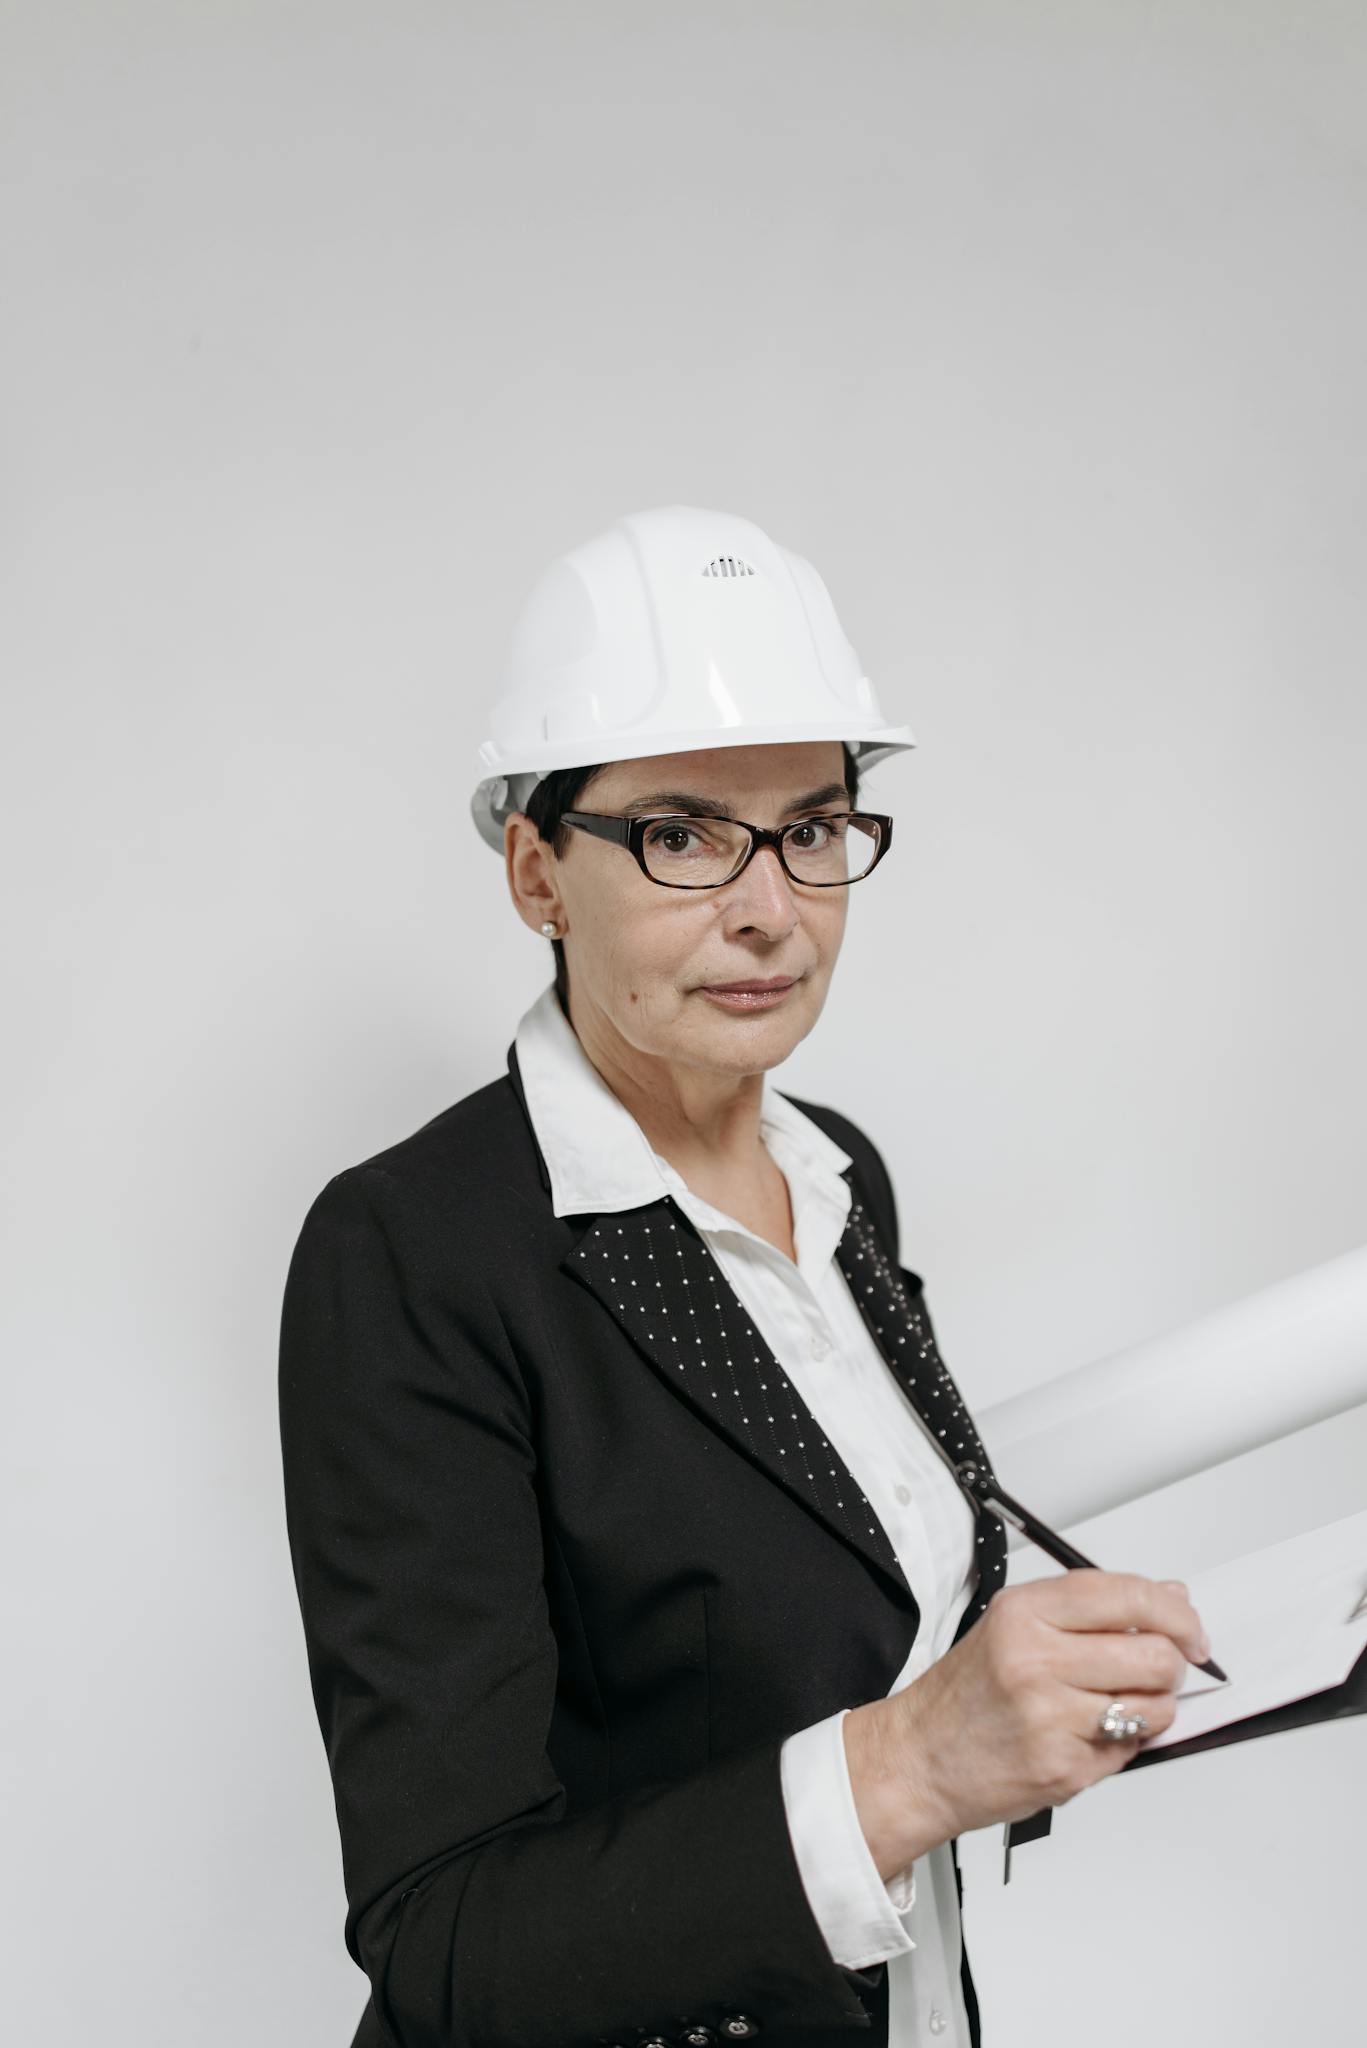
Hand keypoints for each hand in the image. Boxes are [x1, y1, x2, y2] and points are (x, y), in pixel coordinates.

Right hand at [870, 1572, 1209, 1853]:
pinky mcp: (1064, 1768)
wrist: (920, 1758)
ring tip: (1119, 1706)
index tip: (1192, 1630)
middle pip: (1152, 1654)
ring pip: (1155, 1707)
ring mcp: (1050, 1718)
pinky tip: (1088, 1736)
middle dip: (1172, 1665)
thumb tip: (1169, 1598)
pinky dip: (1123, 1744)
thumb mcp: (1015, 1626)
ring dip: (1154, 1709)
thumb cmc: (967, 1694)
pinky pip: (1130, 1749)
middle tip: (1160, 1671)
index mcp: (1024, 1613)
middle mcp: (1035, 1660)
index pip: (1125, 1596)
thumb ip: (1093, 1610)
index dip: (1175, 1613)